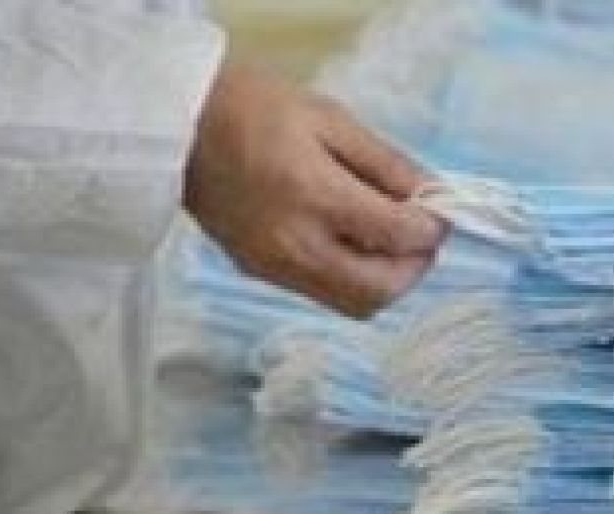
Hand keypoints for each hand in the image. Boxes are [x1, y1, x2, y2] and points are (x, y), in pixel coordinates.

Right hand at [185, 62, 445, 318]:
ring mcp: (274, 267)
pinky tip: (352, 244)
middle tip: (419, 235)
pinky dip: (353, 279)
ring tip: (388, 242)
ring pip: (355, 305)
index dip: (432, 229)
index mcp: (314, 197)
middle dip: (414, 267)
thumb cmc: (254, 107)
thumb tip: (432, 197)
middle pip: (381, 290)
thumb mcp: (330, 119)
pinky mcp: (259, 273)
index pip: (398, 237)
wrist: (175, 123)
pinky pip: (325, 295)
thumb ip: (386, 164)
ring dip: (386, 281)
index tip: (438, 211)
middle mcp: (295, 245)